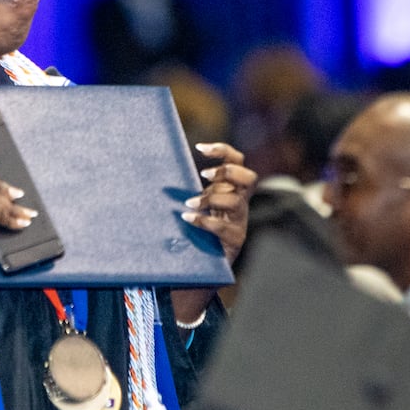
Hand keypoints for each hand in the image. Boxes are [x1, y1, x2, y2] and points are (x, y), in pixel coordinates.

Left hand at [182, 142, 255, 264]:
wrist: (207, 262)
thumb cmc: (199, 226)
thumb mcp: (198, 201)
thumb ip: (190, 186)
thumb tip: (161, 168)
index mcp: (231, 187)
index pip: (237, 161)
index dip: (222, 150)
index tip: (199, 147)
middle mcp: (240, 202)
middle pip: (248, 177)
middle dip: (227, 172)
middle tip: (204, 175)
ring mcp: (239, 220)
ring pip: (236, 201)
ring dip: (210, 198)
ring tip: (189, 203)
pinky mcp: (235, 239)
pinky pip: (223, 227)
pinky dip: (204, 221)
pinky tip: (187, 218)